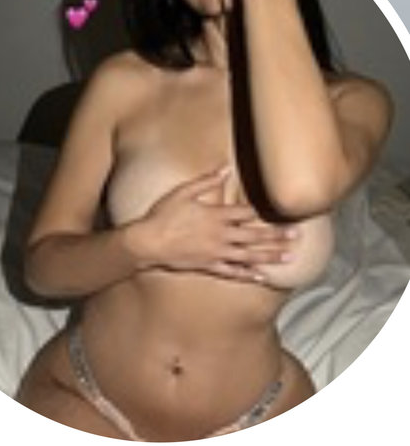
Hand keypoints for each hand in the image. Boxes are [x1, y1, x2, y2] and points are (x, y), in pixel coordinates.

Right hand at [138, 166, 294, 281]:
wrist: (147, 242)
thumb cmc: (162, 215)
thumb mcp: (182, 192)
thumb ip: (206, 181)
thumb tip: (225, 169)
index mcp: (216, 215)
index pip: (248, 214)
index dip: (268, 214)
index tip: (286, 214)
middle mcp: (220, 235)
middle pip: (254, 236)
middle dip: (277, 236)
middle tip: (298, 237)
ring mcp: (215, 253)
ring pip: (249, 255)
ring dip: (270, 256)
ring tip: (289, 257)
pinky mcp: (208, 266)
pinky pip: (232, 272)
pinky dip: (248, 275)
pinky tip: (263, 277)